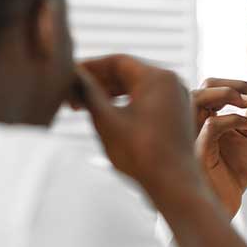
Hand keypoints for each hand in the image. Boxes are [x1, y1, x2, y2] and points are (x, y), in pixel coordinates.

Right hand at [75, 55, 200, 193]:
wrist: (175, 185)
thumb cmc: (142, 155)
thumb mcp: (107, 121)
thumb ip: (88, 93)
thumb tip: (73, 75)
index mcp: (158, 77)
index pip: (117, 61)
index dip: (90, 67)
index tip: (69, 75)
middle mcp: (172, 82)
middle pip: (127, 73)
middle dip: (98, 82)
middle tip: (72, 94)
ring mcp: (177, 98)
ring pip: (136, 87)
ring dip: (110, 94)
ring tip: (83, 107)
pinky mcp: (176, 114)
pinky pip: (147, 100)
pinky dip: (126, 104)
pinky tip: (107, 115)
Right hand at [192, 78, 246, 216]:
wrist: (223, 205)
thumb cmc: (229, 174)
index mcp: (203, 116)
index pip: (216, 85)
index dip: (243, 83)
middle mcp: (193, 121)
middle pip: (207, 84)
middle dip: (238, 84)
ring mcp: (192, 134)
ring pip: (199, 97)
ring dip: (230, 93)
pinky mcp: (197, 151)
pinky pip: (211, 126)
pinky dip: (233, 118)